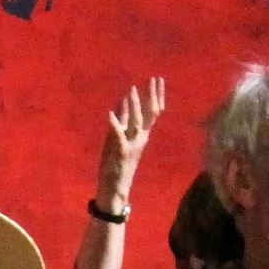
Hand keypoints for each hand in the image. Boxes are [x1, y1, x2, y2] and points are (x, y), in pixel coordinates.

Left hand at [96, 78, 166, 210]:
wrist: (114, 189)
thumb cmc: (116, 164)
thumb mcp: (119, 138)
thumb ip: (122, 120)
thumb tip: (124, 100)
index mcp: (141, 136)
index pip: (153, 112)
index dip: (156, 96)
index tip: (158, 79)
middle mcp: (139, 139)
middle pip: (150, 115)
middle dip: (151, 96)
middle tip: (153, 79)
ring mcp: (131, 146)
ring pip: (136, 123)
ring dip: (134, 106)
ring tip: (131, 90)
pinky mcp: (120, 154)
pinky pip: (119, 137)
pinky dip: (114, 125)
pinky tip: (110, 114)